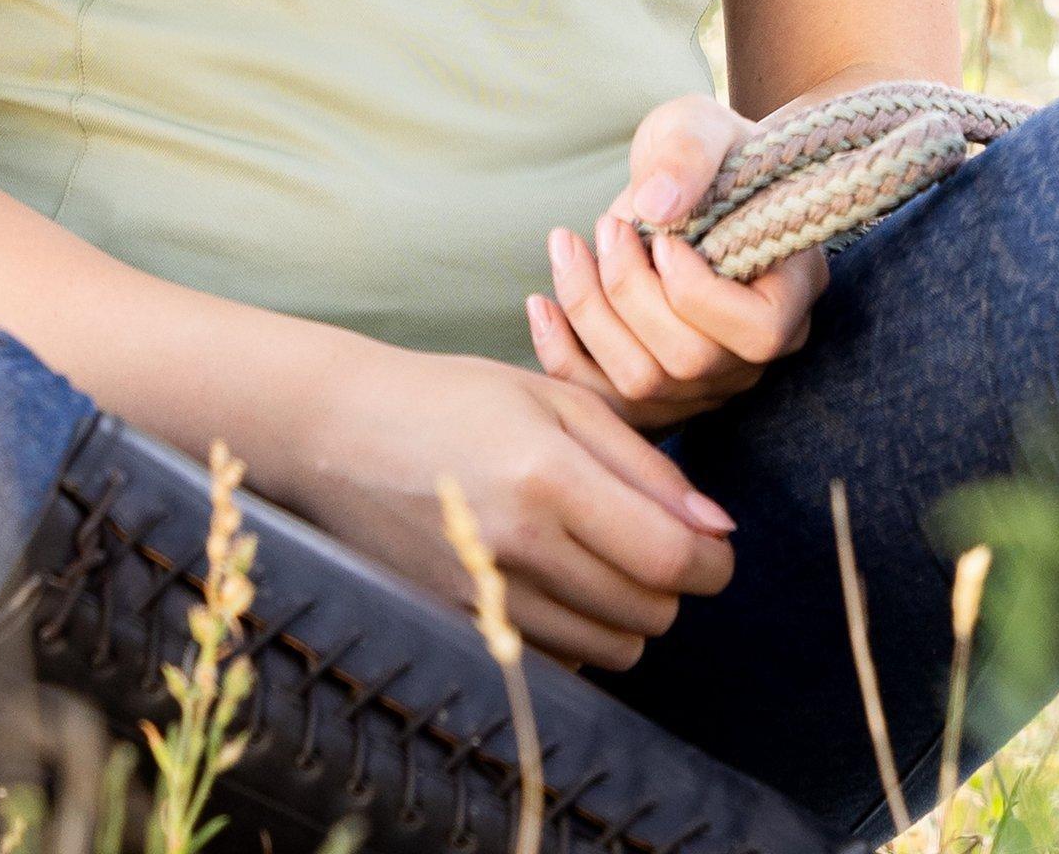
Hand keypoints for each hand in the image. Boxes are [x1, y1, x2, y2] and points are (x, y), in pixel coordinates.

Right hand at [280, 330, 734, 669]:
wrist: (342, 434)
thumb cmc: (459, 398)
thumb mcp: (558, 399)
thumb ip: (644, 464)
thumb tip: (716, 527)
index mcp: (549, 477)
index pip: (667, 557)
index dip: (712, 562)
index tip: (717, 546)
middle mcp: (516, 549)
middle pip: (647, 612)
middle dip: (676, 584)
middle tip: (662, 540)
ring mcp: (482, 598)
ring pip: (610, 646)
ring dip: (632, 611)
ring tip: (610, 556)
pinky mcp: (458, 627)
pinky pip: (558, 660)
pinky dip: (580, 634)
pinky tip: (563, 582)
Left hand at [527, 93, 825, 427]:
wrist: (682, 176)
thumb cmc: (702, 148)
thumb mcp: (700, 126)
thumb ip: (687, 156)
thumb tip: (656, 207)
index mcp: (792, 288)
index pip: (761, 332)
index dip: (701, 295)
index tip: (662, 239)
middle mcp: (755, 351)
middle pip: (690, 362)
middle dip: (629, 293)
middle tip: (605, 227)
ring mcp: (707, 381)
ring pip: (643, 386)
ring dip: (591, 316)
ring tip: (567, 247)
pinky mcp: (656, 392)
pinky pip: (606, 401)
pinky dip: (564, 357)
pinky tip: (542, 303)